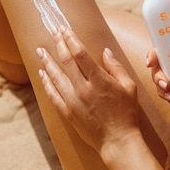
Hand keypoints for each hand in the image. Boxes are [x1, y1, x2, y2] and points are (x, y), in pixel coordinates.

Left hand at [36, 27, 139, 153]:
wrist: (117, 141)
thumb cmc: (126, 113)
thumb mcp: (129, 87)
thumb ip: (116, 67)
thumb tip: (105, 52)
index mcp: (99, 80)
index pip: (80, 53)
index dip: (70, 38)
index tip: (64, 28)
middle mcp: (83, 89)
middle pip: (66, 61)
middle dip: (58, 43)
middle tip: (53, 31)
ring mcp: (73, 101)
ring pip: (55, 76)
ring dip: (47, 61)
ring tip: (40, 50)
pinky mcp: (67, 112)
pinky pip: (52, 94)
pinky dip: (46, 82)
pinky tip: (42, 73)